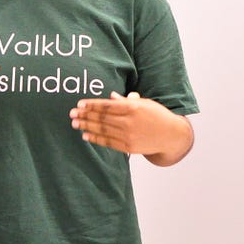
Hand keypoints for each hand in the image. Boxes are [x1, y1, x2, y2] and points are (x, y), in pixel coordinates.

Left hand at [69, 91, 193, 164]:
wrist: (171, 135)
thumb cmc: (157, 115)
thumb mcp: (144, 103)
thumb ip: (126, 101)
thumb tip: (111, 96)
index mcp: (133, 107)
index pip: (107, 106)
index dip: (92, 105)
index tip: (79, 104)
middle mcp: (130, 121)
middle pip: (102, 118)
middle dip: (85, 116)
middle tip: (72, 114)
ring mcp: (129, 135)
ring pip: (103, 130)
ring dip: (87, 126)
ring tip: (75, 124)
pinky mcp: (128, 147)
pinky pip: (108, 142)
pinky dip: (96, 138)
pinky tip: (86, 135)